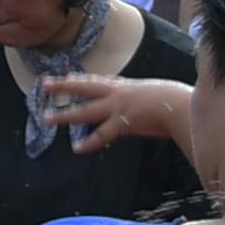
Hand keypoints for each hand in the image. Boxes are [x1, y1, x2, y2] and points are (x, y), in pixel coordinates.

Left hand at [33, 73, 194, 152]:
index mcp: (125, 86)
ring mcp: (118, 108)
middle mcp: (117, 94)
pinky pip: (103, 134)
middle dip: (63, 86)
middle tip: (44, 84)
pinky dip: (90, 142)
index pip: (96, 80)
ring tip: (47, 118)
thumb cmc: (174, 100)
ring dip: (66, 115)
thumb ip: (142, 99)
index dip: (79, 79)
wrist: (181, 106)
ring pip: (85, 111)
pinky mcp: (124, 123)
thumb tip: (143, 105)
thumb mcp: (153, 94)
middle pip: (84, 88)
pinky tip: (77, 148)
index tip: (64, 76)